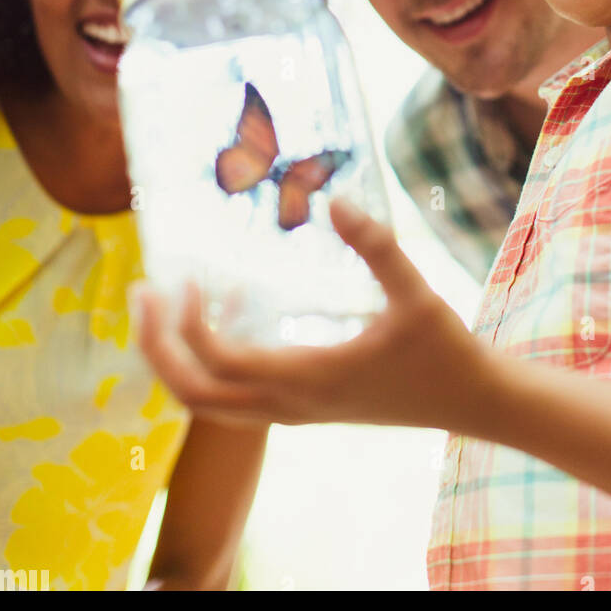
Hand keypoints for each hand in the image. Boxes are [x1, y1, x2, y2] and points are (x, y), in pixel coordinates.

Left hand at [131, 198, 492, 432]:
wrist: (472, 403)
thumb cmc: (445, 350)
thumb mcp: (416, 293)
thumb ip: (377, 247)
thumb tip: (335, 199)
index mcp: (308, 379)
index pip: (219, 361)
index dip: (190, 321)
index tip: (191, 273)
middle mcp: (290, 404)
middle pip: (191, 395)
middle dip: (154, 347)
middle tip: (139, 292)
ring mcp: (294, 411)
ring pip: (206, 404)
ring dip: (174, 358)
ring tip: (161, 305)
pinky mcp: (304, 407)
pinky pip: (231, 397)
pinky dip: (208, 361)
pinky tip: (230, 308)